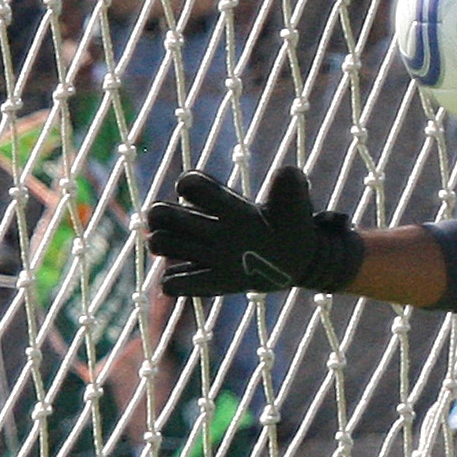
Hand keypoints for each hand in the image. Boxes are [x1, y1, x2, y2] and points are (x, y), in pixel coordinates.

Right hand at [139, 169, 363, 297]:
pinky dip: (176, 283)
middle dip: (162, 215)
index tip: (205, 195)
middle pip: (159, 213)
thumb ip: (290, 184)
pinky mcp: (211, 281)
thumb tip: (285, 172)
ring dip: (166, 245)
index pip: (191, 184)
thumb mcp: (295, 202)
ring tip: (196, 252)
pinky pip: (172, 284)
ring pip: (159, 243)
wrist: (297, 258)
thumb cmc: (291, 223)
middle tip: (191, 227)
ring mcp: (207, 254)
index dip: (191, 186)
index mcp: (224, 204)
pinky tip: (204, 279)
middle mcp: (207, 226)